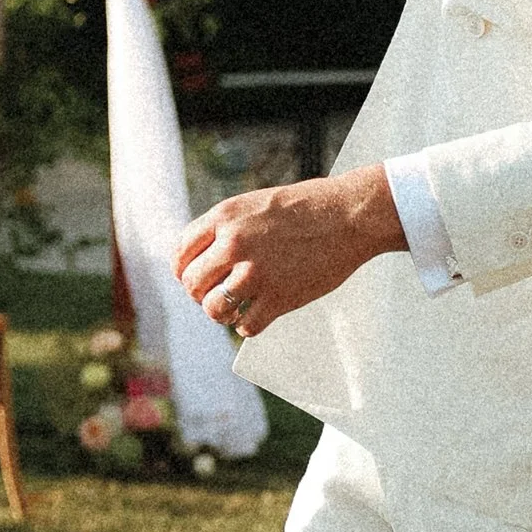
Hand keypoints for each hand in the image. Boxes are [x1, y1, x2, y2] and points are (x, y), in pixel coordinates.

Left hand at [175, 166, 405, 337]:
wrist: (351, 214)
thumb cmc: (307, 208)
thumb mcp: (255, 205)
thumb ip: (227, 228)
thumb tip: (201, 258)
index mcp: (225, 216)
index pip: (180, 252)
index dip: (183, 270)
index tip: (195, 278)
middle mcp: (234, 243)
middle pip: (192, 283)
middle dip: (200, 293)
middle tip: (216, 295)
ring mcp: (257, 271)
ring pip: (213, 308)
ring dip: (221, 313)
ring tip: (233, 309)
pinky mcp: (280, 296)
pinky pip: (246, 326)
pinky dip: (248, 326)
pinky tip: (258, 315)